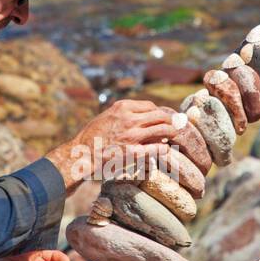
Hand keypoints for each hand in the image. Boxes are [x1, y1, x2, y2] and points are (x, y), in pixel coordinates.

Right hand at [46, 99, 180, 189]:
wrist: (80, 153)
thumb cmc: (91, 136)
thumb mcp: (106, 117)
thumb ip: (124, 115)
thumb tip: (141, 117)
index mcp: (122, 107)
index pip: (150, 106)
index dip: (160, 111)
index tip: (165, 117)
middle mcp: (129, 119)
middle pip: (160, 115)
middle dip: (172, 120)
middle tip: (179, 125)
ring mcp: (132, 135)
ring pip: (162, 129)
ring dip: (172, 132)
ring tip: (176, 136)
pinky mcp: (133, 152)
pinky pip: (156, 147)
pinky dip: (164, 147)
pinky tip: (166, 148)